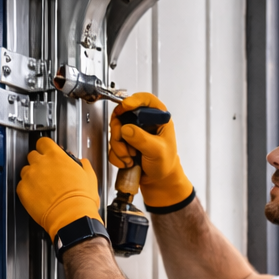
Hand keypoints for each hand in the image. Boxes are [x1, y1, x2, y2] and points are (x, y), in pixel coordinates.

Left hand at [17, 137, 101, 239]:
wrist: (71, 218)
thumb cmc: (81, 200)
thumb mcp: (89, 176)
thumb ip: (82, 164)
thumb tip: (80, 162)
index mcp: (56, 156)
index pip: (43, 142)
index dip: (46, 148)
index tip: (47, 153)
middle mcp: (40, 163)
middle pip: (33, 155)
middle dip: (39, 162)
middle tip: (47, 172)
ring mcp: (30, 177)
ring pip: (25, 170)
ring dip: (32, 176)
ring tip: (42, 187)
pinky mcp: (23, 191)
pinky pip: (21, 186)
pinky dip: (27, 190)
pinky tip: (37, 196)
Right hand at [109, 92, 192, 208]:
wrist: (159, 179)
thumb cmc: (165, 163)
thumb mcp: (158, 150)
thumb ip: (143, 139)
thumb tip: (127, 129)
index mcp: (157, 117)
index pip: (146, 100)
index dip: (134, 100)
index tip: (126, 106)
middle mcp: (143, 122)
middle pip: (123, 114)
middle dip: (120, 131)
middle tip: (124, 142)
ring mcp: (132, 132)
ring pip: (115, 131)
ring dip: (119, 147)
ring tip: (131, 157)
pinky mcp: (124, 143)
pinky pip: (112, 146)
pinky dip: (117, 156)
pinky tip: (128, 162)